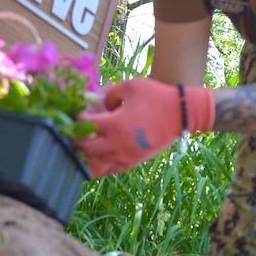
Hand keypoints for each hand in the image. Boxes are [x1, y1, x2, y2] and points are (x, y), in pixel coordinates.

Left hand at [75, 78, 214, 176]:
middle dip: (75, 139)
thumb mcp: (130, 86)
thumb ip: (109, 93)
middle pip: (84, 149)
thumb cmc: (156, 96)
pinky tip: (99, 155)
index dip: (75, 117)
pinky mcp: (133, 162)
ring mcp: (125, 156)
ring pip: (95, 166)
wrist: (182, 114)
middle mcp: (116, 145)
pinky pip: (110, 169)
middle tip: (73, 131)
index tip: (75, 111)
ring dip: (86, 157)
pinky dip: (101, 164)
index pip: (83, 125)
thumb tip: (100, 104)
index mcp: (114, 125)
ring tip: (83, 147)